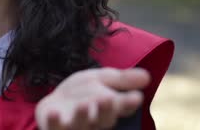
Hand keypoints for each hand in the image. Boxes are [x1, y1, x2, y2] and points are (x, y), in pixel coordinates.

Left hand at [35, 67, 149, 129]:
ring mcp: (74, 126)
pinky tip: (54, 113)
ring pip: (81, 125)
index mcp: (108, 109)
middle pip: (103, 120)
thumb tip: (146, 75)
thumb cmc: (81, 94)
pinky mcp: (55, 127)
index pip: (121, 108)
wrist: (53, 105)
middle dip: (107, 110)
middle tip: (109, 99)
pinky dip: (54, 122)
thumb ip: (121, 79)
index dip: (128, 103)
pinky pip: (55, 127)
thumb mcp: (100, 80)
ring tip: (84, 105)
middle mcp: (94, 121)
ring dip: (82, 116)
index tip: (136, 96)